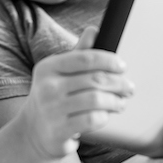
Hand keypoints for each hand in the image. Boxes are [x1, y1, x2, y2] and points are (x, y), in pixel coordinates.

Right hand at [16, 27, 132, 159]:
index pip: (85, 58)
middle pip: (95, 79)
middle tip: (128, 87)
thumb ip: (78, 53)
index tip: (122, 66)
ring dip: (115, 101)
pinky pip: (91, 120)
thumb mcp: (60, 73)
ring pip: (96, 100)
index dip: (109, 60)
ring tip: (120, 102)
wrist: (33, 131)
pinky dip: (104, 116)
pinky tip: (106, 115)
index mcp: (48, 67)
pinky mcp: (58, 131)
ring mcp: (51, 110)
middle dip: (118, 83)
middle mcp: (47, 87)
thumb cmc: (53, 97)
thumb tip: (94, 30)